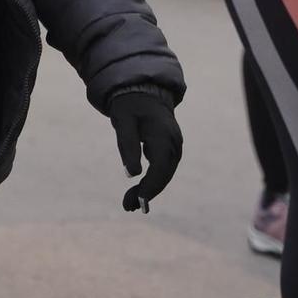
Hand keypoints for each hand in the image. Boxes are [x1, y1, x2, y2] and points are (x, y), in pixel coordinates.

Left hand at [109, 87, 181, 211]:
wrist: (143, 90)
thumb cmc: (130, 106)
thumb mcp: (123, 122)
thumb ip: (128, 146)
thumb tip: (132, 174)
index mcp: (162, 135)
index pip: (161, 168)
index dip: (150, 187)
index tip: (138, 202)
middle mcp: (173, 143)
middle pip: (164, 175)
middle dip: (148, 193)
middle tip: (128, 206)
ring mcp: (174, 146)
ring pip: (165, 174)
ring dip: (150, 190)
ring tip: (131, 204)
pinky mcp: (170, 149)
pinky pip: (164, 169)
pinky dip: (152, 181)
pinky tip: (139, 192)